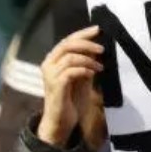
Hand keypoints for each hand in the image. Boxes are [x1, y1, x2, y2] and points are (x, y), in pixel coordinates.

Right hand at [38, 26, 103, 146]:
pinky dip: (84, 70)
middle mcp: (48, 65)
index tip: (97, 29)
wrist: (61, 121)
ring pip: (70, 57)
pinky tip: (93, 74)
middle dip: (87, 44)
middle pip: (67, 45)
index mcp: (53, 60)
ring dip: (88, 60)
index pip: (67, 40)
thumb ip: (85, 63)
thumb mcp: (81, 78)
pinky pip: (71, 71)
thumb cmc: (71, 100)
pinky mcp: (56, 85)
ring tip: (100, 67)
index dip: (82, 34)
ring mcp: (51, 75)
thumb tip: (96, 49)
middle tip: (102, 49)